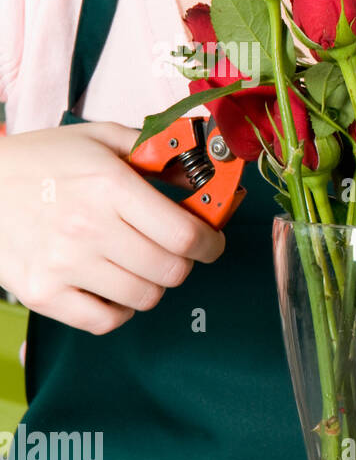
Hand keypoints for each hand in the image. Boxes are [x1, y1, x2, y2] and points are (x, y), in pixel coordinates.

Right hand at [0, 122, 225, 333]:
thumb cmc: (42, 160)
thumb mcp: (101, 138)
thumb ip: (155, 152)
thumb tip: (201, 178)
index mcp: (109, 187)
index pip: (184, 234)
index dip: (210, 243)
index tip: (210, 242)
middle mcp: (88, 228)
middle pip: (171, 270)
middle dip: (185, 263)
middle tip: (175, 253)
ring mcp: (62, 265)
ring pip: (144, 298)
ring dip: (153, 285)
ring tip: (140, 265)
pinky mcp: (42, 293)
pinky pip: (105, 321)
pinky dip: (119, 310)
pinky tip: (113, 288)